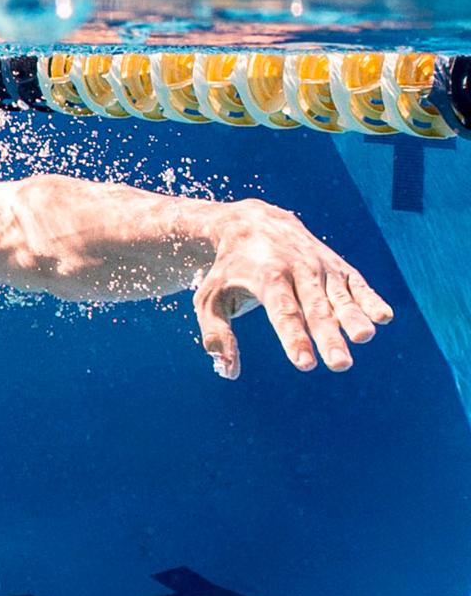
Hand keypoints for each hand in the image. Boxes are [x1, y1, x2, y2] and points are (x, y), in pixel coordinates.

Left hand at [192, 200, 392, 378]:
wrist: (253, 223)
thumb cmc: (229, 269)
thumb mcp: (211, 297)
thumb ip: (217, 333)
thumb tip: (228, 372)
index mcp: (266, 277)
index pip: (283, 312)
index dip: (294, 338)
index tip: (305, 364)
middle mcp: (297, 269)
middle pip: (315, 308)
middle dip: (328, 337)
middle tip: (340, 364)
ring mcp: (320, 266)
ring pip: (339, 295)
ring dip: (354, 318)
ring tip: (364, 338)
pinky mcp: (337, 266)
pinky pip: (356, 283)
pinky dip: (370, 298)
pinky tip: (385, 317)